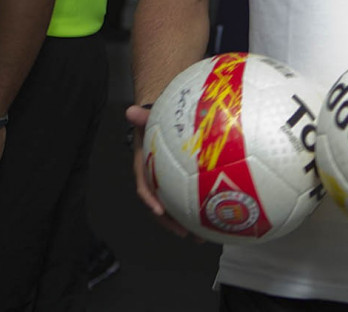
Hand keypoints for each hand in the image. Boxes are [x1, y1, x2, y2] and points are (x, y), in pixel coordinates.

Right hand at [125, 104, 191, 237]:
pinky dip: (198, 208)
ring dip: (187, 222)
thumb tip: (131, 111)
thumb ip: (143, 117)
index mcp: (145, 167)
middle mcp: (156, 179)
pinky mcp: (183, 183)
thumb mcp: (150, 118)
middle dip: (171, 222)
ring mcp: (169, 183)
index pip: (144, 185)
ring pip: (176, 206)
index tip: (158, 210)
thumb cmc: (156, 122)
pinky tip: (215, 217)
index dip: (150, 198)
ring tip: (203, 236)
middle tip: (186, 234)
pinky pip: (189, 197)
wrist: (163, 123)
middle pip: (161, 205)